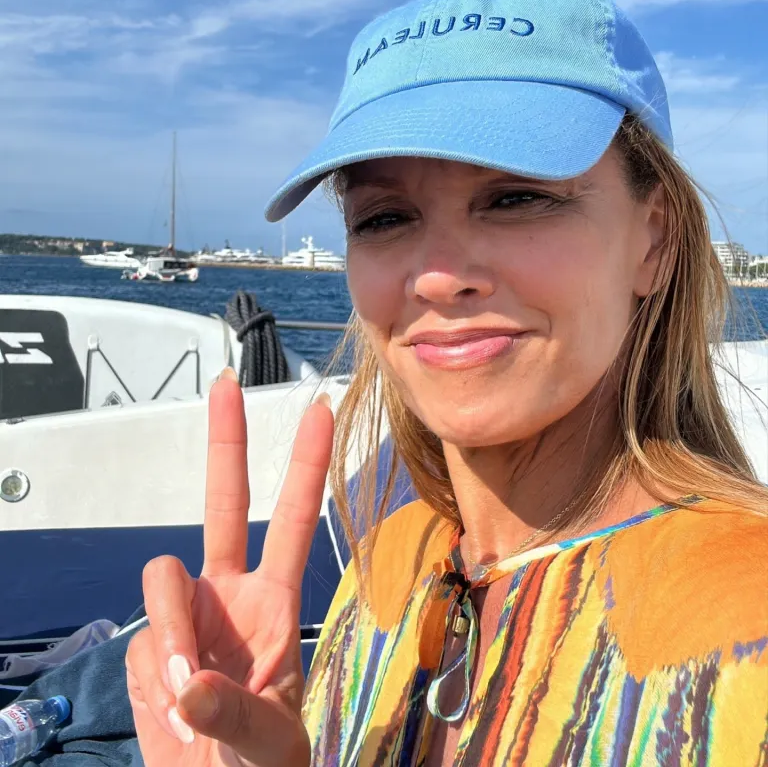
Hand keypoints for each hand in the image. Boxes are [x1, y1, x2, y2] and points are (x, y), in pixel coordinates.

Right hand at [126, 369, 333, 766]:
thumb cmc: (261, 766)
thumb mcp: (268, 742)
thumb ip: (236, 712)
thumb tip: (189, 680)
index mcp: (272, 602)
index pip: (291, 520)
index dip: (305, 465)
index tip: (320, 410)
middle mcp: (227, 594)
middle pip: (224, 503)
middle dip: (227, 442)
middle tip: (226, 384)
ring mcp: (186, 615)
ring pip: (164, 577)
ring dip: (175, 628)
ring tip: (191, 690)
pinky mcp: (149, 646)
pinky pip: (143, 639)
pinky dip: (156, 675)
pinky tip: (174, 711)